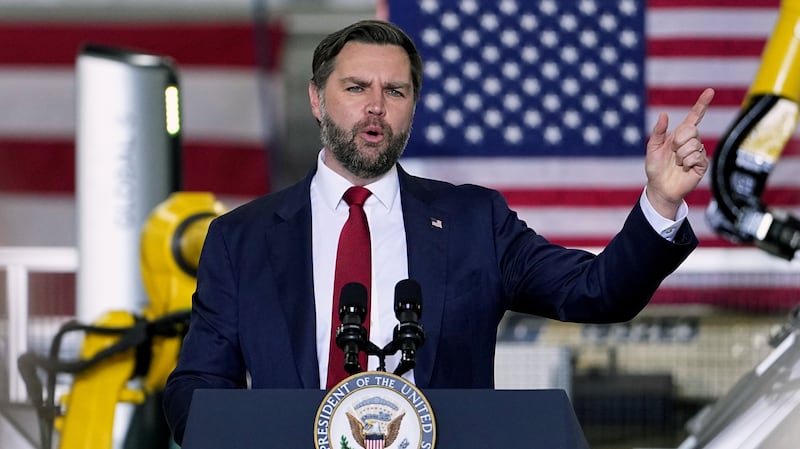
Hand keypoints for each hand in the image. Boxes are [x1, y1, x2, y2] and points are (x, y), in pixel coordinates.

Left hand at [645, 87, 714, 218]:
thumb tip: (664, 114)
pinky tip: (683, 168)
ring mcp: (698, 152)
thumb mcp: (653, 148)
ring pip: (694, 144)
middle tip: (672, 153)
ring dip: (681, 155)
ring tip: (677, 163)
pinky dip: (686, 162)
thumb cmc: (655, 168)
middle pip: (691, 130)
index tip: (710, 91)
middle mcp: (691, 142)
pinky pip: (697, 156)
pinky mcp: (702, 164)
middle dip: (678, 141)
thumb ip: (658, 132)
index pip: (694, 117)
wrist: (660, 187)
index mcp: (680, 135)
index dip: (702, 104)